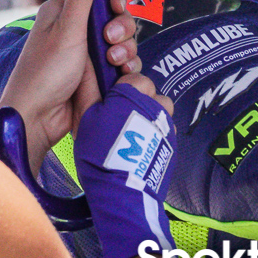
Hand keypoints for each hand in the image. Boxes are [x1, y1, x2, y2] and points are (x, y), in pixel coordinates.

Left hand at [0, 0, 140, 171]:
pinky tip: (119, 75)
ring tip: (114, 64)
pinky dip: (125, 67)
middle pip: (117, 16)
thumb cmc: (44, 73)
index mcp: (65, 11)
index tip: (119, 8)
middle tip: (111, 42)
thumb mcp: (66, 31)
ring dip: (125, 50)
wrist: (38, 119)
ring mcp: (88, 52)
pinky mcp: (98, 73)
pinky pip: (123, 63)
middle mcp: (77, 29)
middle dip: (122, 28)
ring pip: (124, 41)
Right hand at [74, 75, 176, 257]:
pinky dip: (154, 133)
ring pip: (159, 109)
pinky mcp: (172, 140)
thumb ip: (87, 90)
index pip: (133, 77)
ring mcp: (166, 122)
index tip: (111, 103)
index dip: (121, 89)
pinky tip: (139, 147)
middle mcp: (154, 103)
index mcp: (132, 93)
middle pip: (149, 92)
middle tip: (118, 122)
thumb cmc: (99, 155)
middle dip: (136, 102)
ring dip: (148, 116)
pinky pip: (164, 128)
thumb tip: (86, 66)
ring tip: (130, 135)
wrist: (123, 192)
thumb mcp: (85, 120)